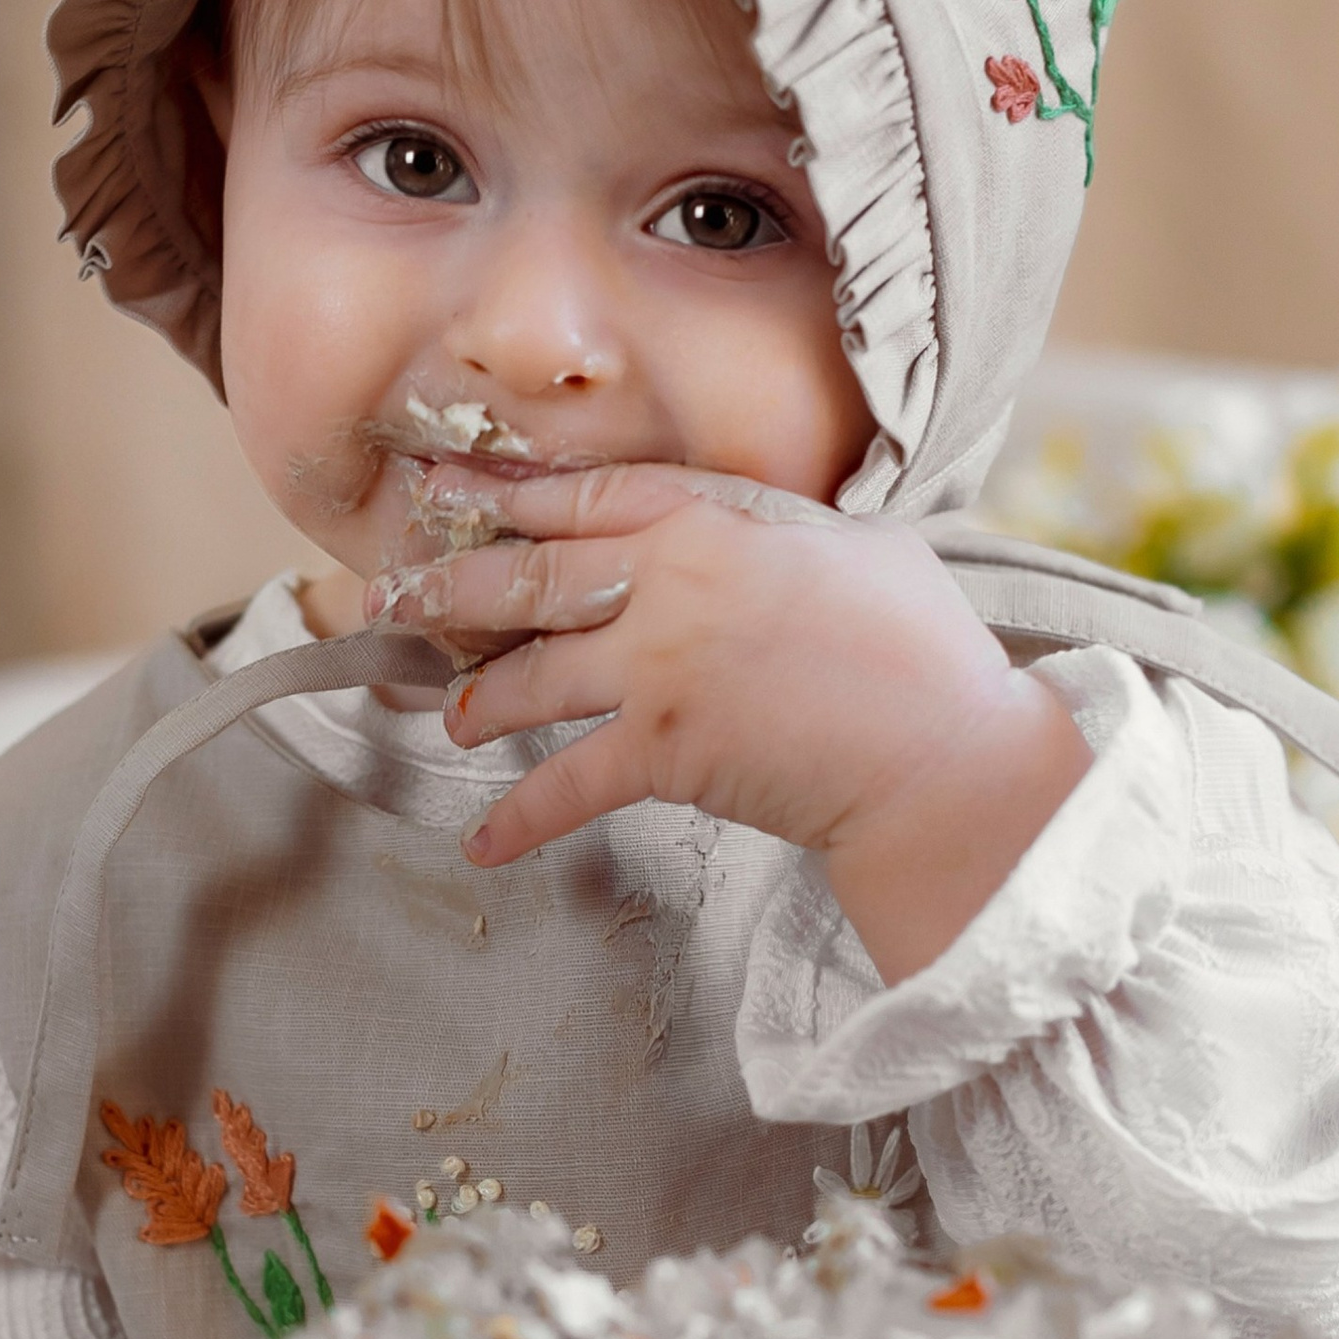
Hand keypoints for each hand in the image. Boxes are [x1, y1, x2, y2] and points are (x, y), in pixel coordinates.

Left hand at [364, 464, 1086, 980]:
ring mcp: (657, 667)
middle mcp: (668, 583)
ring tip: (455, 715)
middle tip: (396, 595)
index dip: (509, 498)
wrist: (942, 755)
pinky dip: (518, 820)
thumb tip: (751, 528)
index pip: (585, 497)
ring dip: (479, 699)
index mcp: (713, 520)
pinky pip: (566, 785)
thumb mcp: (858, 542)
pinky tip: (481, 845)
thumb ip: (780, 527)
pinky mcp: (662, 751)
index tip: (451, 493)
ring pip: (530, 676)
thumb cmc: (923, 648)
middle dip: (449, 586)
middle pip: (528, 576)